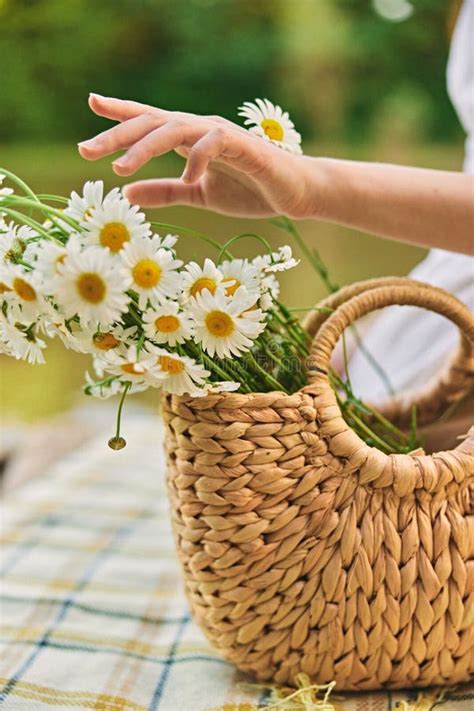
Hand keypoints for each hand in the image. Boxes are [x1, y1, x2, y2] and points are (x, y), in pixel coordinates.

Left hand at [78, 94, 316, 218]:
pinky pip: (213, 143)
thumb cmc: (250, 190)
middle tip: (86, 150)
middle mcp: (200, 129)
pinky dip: (196, 158)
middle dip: (117, 134)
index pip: (149, 120)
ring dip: (145, 146)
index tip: (92, 105)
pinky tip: (187, 178)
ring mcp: (221, 134)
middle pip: (151, 122)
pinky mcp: (243, 146)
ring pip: (175, 128)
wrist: (294, 194)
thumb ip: (165, 192)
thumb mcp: (198, 195)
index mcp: (189, 139)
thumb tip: (127, 192)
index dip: (120, 112)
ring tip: (120, 169)